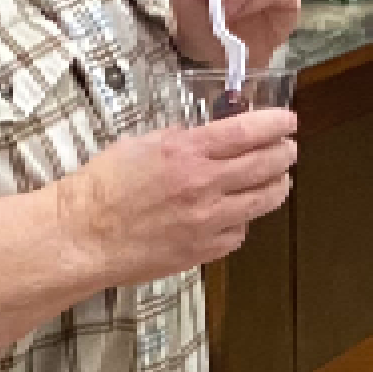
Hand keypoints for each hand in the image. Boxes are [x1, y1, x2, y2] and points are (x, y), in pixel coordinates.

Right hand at [61, 112, 298, 283]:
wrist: (83, 235)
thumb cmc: (103, 187)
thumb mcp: (143, 144)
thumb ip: (184, 140)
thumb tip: (214, 137)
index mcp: (187, 152)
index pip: (248, 132)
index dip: (276, 123)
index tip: (288, 121)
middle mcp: (204, 186)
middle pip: (266, 165)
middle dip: (284, 153)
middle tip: (288, 149)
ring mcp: (207, 221)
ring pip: (263, 201)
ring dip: (277, 186)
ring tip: (278, 180)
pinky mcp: (203, 251)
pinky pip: (239, 233)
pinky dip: (244, 220)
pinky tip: (238, 214)